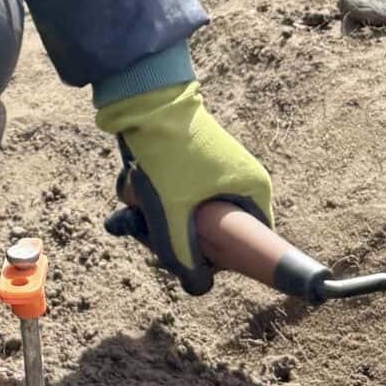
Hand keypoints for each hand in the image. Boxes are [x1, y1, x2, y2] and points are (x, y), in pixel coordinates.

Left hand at [95, 80, 273, 295]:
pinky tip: (132, 188)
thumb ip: (182, 253)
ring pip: (191, 215)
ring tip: (135, 208)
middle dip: (179, 238)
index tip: (192, 260)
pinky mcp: (193, 162)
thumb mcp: (173, 210)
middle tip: (151, 233)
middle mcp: (241, 180)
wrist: (145, 99)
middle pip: (216, 232)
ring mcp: (216, 170)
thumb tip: (197, 287)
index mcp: (252, 190)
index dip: (222, 260)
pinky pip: (178, 196)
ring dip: (160, 218)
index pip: (251, 244)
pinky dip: (155, 199)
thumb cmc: (168, 152)